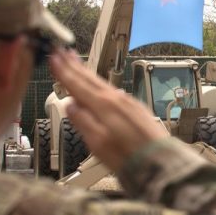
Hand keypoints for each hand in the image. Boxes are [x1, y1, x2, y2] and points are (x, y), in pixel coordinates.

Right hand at [48, 50, 167, 172]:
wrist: (162, 163)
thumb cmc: (129, 158)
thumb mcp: (98, 144)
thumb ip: (82, 122)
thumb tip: (70, 106)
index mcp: (104, 106)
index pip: (78, 85)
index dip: (64, 71)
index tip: (53, 58)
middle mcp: (117, 100)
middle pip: (90, 79)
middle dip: (74, 65)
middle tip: (61, 52)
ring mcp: (129, 103)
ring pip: (102, 83)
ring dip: (86, 72)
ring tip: (76, 61)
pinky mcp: (137, 109)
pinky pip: (113, 90)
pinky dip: (101, 83)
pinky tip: (99, 84)